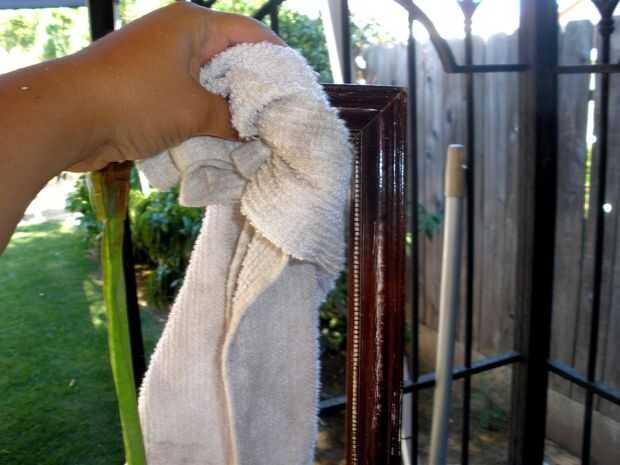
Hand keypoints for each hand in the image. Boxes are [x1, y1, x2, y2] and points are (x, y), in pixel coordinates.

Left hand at [68, 2, 283, 170]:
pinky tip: (223, 137)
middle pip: (231, 58)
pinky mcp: (148, 85)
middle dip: (254, 88)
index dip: (278, 59)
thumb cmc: (134, 101)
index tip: (298, 87)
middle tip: (279, 116)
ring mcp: (161, 60)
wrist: (66, 117)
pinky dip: (205, 115)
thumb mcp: (193, 111)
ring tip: (256, 132)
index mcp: (193, 24)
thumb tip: (253, 132)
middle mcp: (178, 35)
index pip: (251, 33)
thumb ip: (230, 119)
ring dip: (228, 106)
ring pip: (209, 81)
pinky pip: (188, 96)